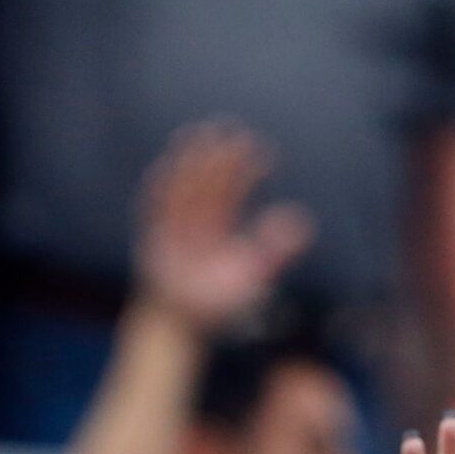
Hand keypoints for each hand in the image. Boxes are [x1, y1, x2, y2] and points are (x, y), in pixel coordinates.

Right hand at [134, 123, 313, 335]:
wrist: (178, 325)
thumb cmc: (215, 304)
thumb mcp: (251, 276)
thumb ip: (275, 251)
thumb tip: (303, 222)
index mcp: (219, 228)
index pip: (234, 192)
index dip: (247, 170)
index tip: (262, 151)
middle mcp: (195, 224)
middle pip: (208, 184)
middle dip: (218, 158)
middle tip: (230, 129)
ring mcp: (172, 230)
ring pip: (182, 189)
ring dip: (188, 164)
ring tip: (196, 135)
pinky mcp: (152, 239)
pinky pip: (153, 210)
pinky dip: (157, 190)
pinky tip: (164, 167)